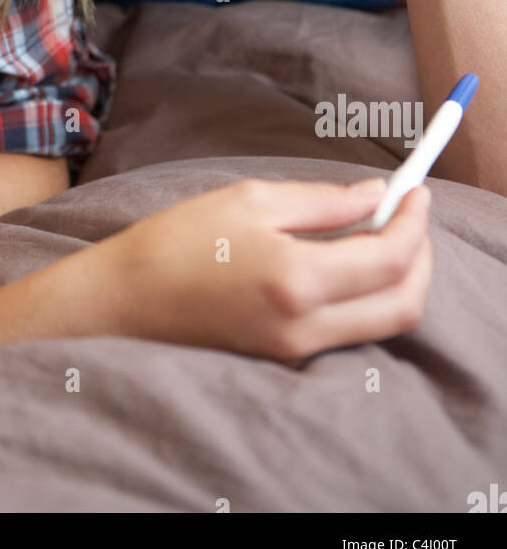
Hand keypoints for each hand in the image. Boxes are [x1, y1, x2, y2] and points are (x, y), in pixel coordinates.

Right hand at [109, 177, 431, 361]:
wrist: (126, 301)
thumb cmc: (178, 241)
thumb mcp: (251, 199)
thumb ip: (322, 201)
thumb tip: (376, 196)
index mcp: (297, 279)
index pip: (390, 257)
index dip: (414, 221)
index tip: (416, 191)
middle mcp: (306, 325)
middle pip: (403, 303)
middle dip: (421, 255)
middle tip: (409, 215)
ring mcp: (297, 350)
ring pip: (383, 321)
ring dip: (399, 277)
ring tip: (381, 232)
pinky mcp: (287, 357)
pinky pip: (353, 330)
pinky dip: (370, 296)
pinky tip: (350, 261)